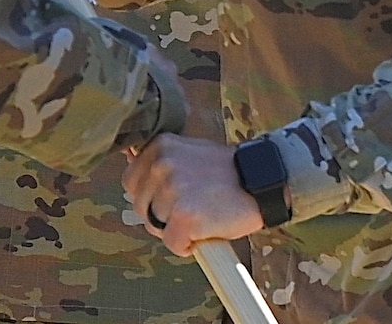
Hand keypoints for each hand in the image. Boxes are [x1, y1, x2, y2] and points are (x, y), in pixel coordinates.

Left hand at [123, 134, 263, 256]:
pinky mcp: (184, 216)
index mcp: (159, 146)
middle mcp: (161, 164)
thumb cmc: (226, 172)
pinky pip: (173, 244)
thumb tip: (130, 162)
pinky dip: (188, 245)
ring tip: (202, 215)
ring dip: (175, 229)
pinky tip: (207, 230)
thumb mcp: (187, 152)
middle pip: (140, 206)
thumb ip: (161, 161)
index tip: (176, 195)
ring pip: (155, 226)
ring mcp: (171, 190)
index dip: (152, 195)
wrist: (261, 182)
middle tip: (192, 207)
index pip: (131, 181)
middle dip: (161, 214)